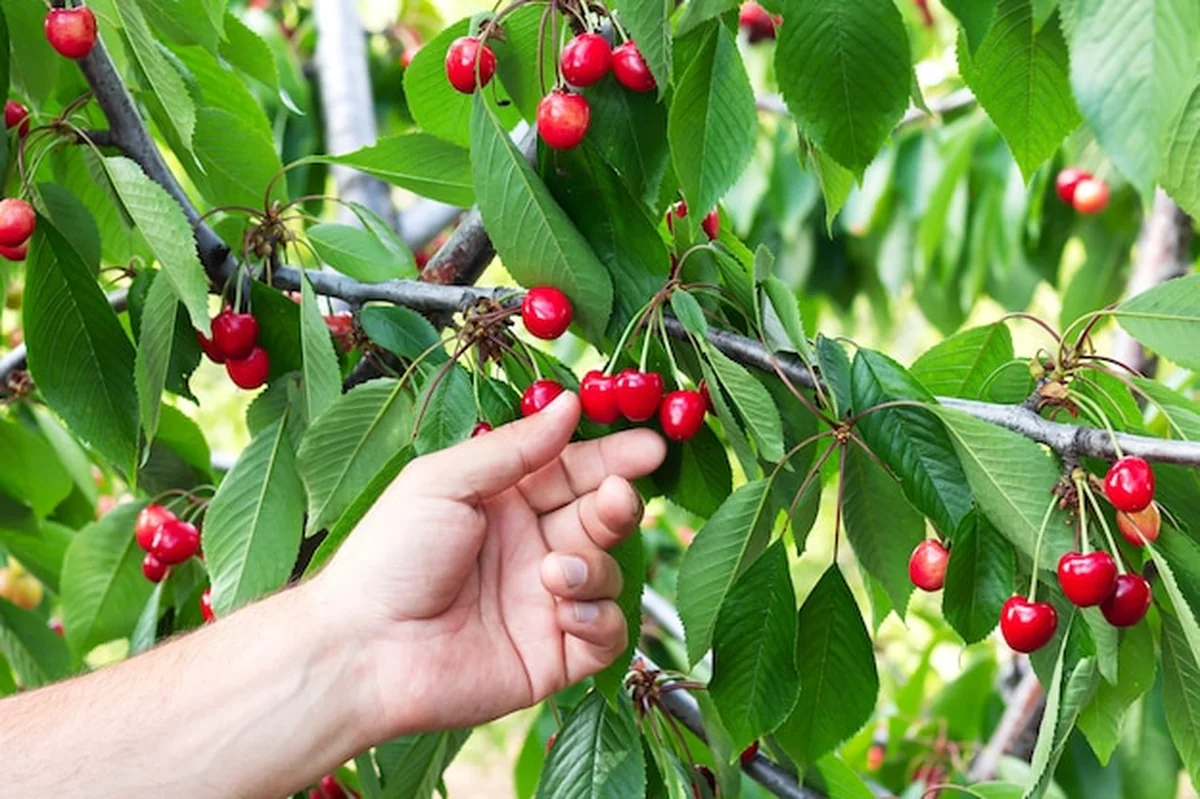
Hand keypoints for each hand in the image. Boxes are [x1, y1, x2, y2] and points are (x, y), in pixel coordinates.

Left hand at [312, 392, 665, 738]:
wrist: (363, 650)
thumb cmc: (390, 557)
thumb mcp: (445, 481)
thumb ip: (514, 448)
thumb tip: (571, 404)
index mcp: (504, 502)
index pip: (573, 471)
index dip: (614, 458)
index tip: (652, 445)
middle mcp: (530, 548)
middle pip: (599, 517)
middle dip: (616, 504)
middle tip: (616, 499)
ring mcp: (544, 603)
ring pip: (608, 573)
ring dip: (594, 566)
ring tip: (553, 573)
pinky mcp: (553, 657)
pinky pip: (606, 634)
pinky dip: (599, 619)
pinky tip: (564, 611)